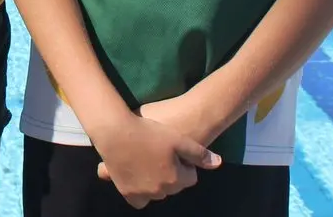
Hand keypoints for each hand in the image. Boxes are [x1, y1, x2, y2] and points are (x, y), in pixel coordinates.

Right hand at [88, 110, 219, 208]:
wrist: (114, 132)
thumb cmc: (147, 132)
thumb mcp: (177, 139)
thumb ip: (198, 154)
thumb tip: (218, 163)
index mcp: (175, 179)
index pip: (189, 177)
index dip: (184, 163)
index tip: (175, 152)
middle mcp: (160, 191)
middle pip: (173, 186)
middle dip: (171, 173)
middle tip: (161, 154)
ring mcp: (142, 193)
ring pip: (156, 193)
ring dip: (156, 183)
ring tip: (149, 163)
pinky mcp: (126, 191)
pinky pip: (138, 200)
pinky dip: (140, 192)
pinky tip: (138, 176)